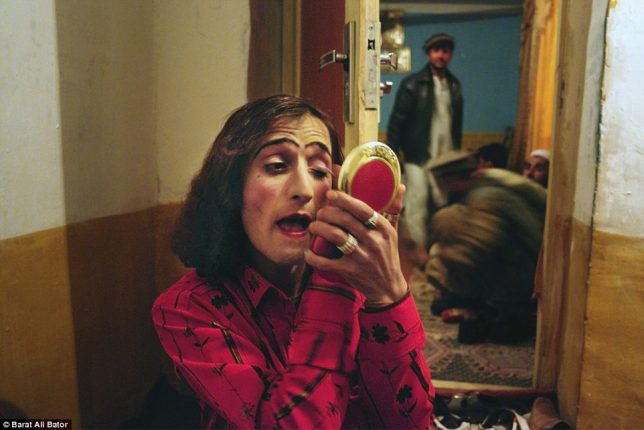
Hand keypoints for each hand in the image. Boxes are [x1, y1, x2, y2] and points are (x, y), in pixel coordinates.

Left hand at [305, 184, 407, 307]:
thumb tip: (400, 185)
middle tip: (320, 213)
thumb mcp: (393, 233)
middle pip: (345, 220)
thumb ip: (393, 209)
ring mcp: (362, 257)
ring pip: (335, 236)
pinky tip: (308, 252)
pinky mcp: (351, 271)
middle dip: (327, 212)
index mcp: (383, 229)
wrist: (388, 288)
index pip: (362, 209)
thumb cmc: (388, 256)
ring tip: (313, 227)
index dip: (343, 199)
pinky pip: (327, 262)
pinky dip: (313, 257)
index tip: (330, 194)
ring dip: (319, 228)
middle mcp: (374, 241)